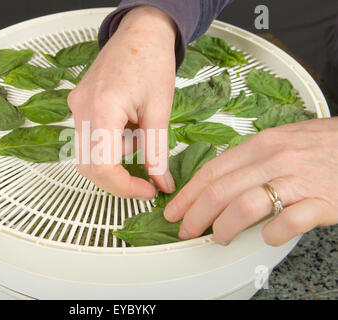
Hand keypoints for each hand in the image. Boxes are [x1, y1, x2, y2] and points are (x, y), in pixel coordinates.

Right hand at [68, 6, 176, 198]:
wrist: (140, 31)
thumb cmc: (153, 61)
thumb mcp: (160, 109)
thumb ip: (158, 151)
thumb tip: (161, 183)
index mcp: (102, 109)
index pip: (102, 166)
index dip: (125, 187)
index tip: (148, 191)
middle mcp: (81, 109)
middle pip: (88, 166)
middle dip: (118, 181)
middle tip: (145, 183)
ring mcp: (76, 107)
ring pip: (87, 155)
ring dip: (115, 160)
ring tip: (140, 135)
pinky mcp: (78, 104)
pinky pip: (89, 138)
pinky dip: (110, 144)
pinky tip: (129, 126)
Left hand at [164, 118, 337, 245]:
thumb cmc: (324, 145)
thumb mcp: (281, 142)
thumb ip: (250, 160)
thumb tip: (218, 182)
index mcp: (261, 145)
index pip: (212, 171)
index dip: (188, 194)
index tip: (174, 209)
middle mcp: (275, 159)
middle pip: (220, 190)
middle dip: (195, 215)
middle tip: (185, 230)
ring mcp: (298, 180)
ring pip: (245, 206)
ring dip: (224, 227)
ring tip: (217, 238)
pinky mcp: (321, 201)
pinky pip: (288, 222)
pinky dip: (271, 235)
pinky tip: (266, 237)